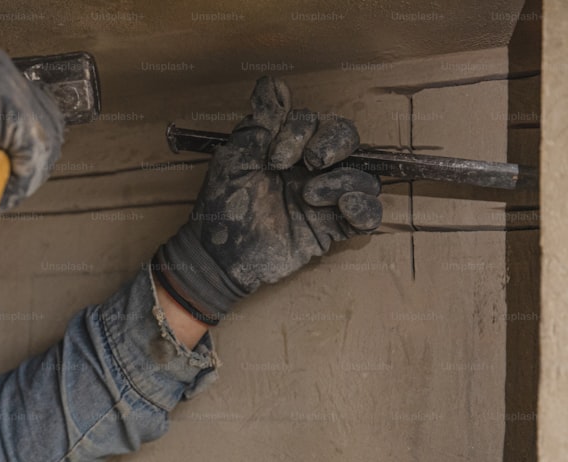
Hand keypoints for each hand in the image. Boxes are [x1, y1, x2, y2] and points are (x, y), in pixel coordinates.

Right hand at [0, 46, 64, 208]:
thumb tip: (13, 160)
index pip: (34, 108)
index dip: (36, 147)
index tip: (25, 173)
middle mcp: (0, 67)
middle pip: (44, 121)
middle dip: (39, 161)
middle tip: (19, 187)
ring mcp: (3, 81)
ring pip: (41, 136)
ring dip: (32, 172)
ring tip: (9, 193)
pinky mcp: (5, 103)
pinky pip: (32, 146)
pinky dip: (27, 174)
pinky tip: (10, 188)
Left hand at [153, 77, 382, 323]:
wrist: (218, 253)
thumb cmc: (222, 204)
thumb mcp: (237, 155)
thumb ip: (261, 121)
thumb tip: (273, 82)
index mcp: (290, 148)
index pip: (316, 122)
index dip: (301, 132)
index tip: (273, 158)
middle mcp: (311, 170)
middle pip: (348, 139)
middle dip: (334, 143)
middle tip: (310, 163)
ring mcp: (324, 200)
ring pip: (363, 177)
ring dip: (343, 180)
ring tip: (309, 196)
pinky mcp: (330, 230)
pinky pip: (367, 217)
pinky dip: (366, 209)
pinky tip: (344, 208)